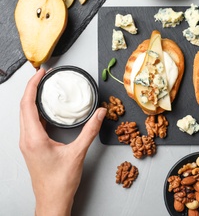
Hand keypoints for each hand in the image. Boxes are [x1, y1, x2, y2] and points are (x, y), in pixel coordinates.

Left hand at [19, 68, 106, 215]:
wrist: (52, 200)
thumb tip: (100, 113)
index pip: (28, 105)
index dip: (33, 86)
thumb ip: (90, 131)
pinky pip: (30, 123)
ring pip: (25, 114)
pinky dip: (36, 110)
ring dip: (32, 98)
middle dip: (32, 88)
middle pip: (24, 106)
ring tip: (44, 87)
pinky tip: (47, 108)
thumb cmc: (60, 182)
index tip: (42, 73)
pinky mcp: (32, 146)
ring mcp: (28, 143)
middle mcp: (27, 139)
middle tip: (44, 75)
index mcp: (34, 138)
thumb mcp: (78, 153)